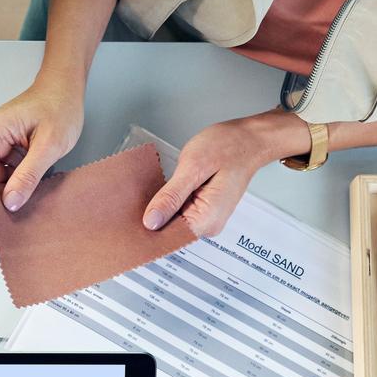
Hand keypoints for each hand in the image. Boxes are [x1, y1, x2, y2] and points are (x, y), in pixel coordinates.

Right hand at [0, 72, 85, 212]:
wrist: (64, 87)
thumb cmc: (59, 106)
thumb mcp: (49, 146)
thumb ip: (28, 176)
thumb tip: (11, 203)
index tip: (5, 218)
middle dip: (0, 197)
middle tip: (25, 208)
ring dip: (10, 189)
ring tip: (33, 192)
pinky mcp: (0, 145)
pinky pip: (2, 171)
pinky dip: (16, 180)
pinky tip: (32, 181)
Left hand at [143, 110, 310, 237]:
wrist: (250, 139)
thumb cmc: (229, 146)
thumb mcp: (193, 167)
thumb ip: (171, 196)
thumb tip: (151, 221)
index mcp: (206, 219)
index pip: (167, 238)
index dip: (146, 232)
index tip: (127, 224)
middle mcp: (208, 224)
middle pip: (169, 231)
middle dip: (151, 218)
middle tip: (132, 203)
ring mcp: (207, 218)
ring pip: (172, 221)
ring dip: (159, 209)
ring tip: (148, 193)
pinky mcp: (203, 209)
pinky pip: (179, 212)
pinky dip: (169, 202)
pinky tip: (162, 191)